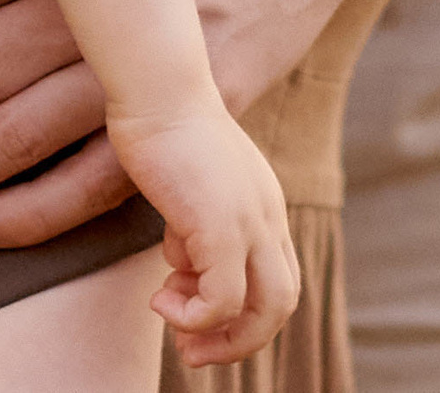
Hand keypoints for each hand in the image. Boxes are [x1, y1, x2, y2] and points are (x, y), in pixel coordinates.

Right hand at [109, 104, 299, 365]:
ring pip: (264, 310)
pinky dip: (193, 315)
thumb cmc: (162, 126)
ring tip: (171, 320)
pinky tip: (158, 296)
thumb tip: (181, 261)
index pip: (277, 278)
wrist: (158, 88)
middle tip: (192, 350)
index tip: (194, 318)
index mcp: (263, 205)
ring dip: (218, 335)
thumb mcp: (191, 182)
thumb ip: (196, 221)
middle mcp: (267, 216)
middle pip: (281, 304)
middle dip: (238, 340)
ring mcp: (250, 222)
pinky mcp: (221, 226)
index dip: (243, 312)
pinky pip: (223, 300)